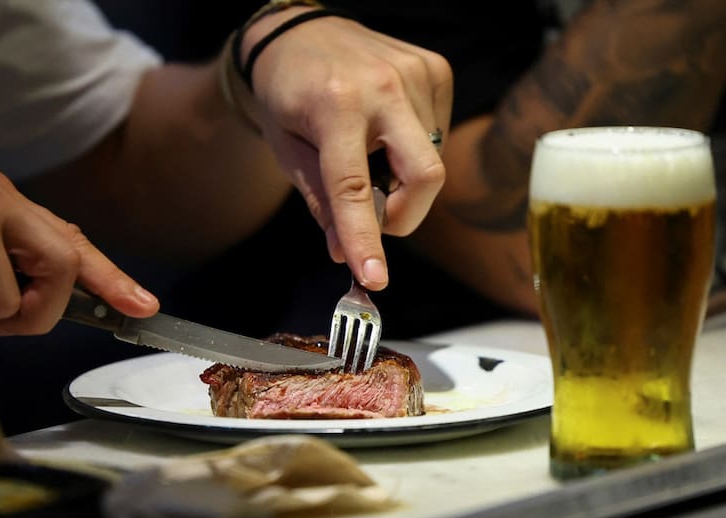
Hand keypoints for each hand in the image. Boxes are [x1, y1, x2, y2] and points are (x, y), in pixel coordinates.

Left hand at [243, 8, 451, 289]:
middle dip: (404, 215)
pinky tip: (386, 131)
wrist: (299, 31)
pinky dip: (414, 149)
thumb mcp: (287, 150)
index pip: (354, 188)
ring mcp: (415, 72)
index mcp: (335, 105)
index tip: (375, 278)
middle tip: (376, 219)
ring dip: (403, 178)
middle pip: (425, 177)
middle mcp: (382, 85)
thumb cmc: (286, 93)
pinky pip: (438, 133)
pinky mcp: (435, 68)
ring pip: (433, 160)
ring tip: (368, 153)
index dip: (366, 239)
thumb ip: (320, 202)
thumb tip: (346, 252)